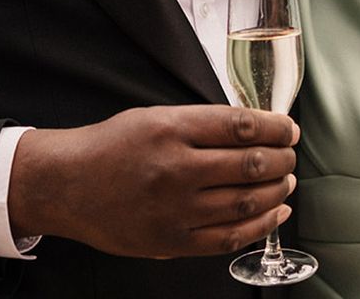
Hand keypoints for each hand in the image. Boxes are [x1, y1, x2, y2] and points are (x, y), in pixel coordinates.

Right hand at [8, 104, 298, 258]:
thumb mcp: (155, 116)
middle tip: (290, 154)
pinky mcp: (173, 242)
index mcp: (172, 129)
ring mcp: (175, 209)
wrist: (69, 185)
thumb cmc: (113, 145)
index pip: (241, 126)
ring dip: (277, 190)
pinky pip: (229, 237)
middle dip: (281, 158)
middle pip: (250, 163)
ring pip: (245, 201)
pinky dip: (260, 225)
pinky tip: (275, 213)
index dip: (275, 127)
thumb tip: (254, 128)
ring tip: (286, 180)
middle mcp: (176, 168)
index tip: (288, 128)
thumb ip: (201, 123)